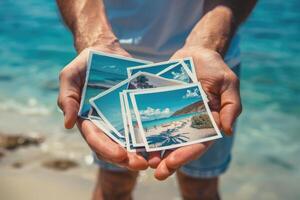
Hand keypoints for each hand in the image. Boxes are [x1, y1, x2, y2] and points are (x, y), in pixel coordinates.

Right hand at [57, 42, 147, 169]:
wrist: (106, 52)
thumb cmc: (85, 64)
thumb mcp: (70, 77)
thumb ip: (67, 98)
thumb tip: (68, 124)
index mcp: (89, 121)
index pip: (96, 140)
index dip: (107, 149)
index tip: (120, 155)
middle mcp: (107, 124)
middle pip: (116, 147)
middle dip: (128, 159)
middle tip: (142, 164)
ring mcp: (123, 118)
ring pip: (133, 141)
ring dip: (143, 153)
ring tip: (156, 160)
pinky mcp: (137, 110)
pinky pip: (146, 125)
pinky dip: (153, 136)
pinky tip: (164, 143)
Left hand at [153, 46, 241, 179]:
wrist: (196, 53)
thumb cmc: (215, 68)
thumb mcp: (228, 84)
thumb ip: (230, 106)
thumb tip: (228, 131)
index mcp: (207, 122)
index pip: (198, 143)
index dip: (186, 155)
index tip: (172, 163)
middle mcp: (189, 122)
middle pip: (179, 146)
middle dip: (168, 160)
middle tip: (155, 173)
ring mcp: (174, 115)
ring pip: (163, 137)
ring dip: (153, 150)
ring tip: (141, 161)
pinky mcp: (161, 105)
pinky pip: (151, 119)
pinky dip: (144, 130)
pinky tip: (134, 139)